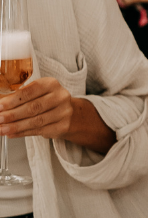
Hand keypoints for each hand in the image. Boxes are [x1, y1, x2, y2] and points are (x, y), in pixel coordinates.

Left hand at [0, 77, 115, 150]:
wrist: (70, 113)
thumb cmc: (48, 101)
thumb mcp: (38, 92)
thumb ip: (21, 97)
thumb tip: (1, 105)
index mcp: (52, 84)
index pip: (31, 91)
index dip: (14, 99)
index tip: (0, 106)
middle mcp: (60, 97)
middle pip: (34, 107)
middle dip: (13, 115)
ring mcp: (63, 112)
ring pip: (36, 121)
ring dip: (16, 126)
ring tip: (2, 129)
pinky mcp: (62, 126)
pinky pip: (39, 131)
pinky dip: (22, 133)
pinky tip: (12, 133)